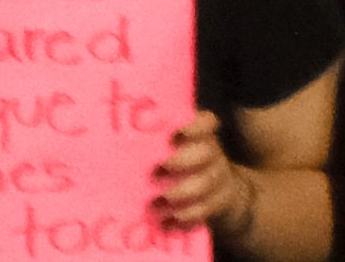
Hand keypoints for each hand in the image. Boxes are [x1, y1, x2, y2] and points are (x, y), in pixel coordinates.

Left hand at [154, 121, 255, 239]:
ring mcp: (218, 178)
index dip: (195, 126)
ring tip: (162, 198)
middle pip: (206, 152)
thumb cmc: (184, 160)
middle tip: (162, 165)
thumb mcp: (178, 146)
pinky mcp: (219, 203)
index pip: (206, 123)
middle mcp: (212, 154)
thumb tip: (122, 134)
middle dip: (184, 159)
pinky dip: (188, 216)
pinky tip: (169, 221)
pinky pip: (207, 210)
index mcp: (201, 135)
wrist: (223, 191)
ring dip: (184, 191)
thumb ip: (158, 139)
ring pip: (207, 182)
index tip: (177, 131)